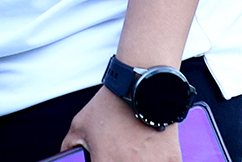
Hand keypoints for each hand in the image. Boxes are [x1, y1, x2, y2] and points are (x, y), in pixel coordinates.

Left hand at [60, 87, 179, 161]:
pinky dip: (159, 161)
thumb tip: (69, 158)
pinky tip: (152, 153)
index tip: (105, 159)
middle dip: (119, 161)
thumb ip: (70, 147)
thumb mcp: (80, 125)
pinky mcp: (173, 161)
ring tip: (136, 150)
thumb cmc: (112, 105)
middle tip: (120, 153)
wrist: (142, 86)